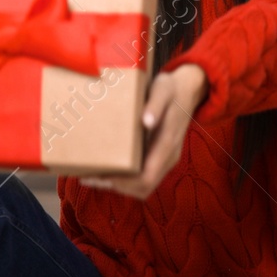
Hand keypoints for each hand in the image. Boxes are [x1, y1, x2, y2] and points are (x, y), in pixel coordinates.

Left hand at [79, 64, 207, 199]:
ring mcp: (165, 159)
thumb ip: (156, 104)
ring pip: (143, 186)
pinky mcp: (159, 157)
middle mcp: (168, 157)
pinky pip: (143, 176)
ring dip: (119, 185)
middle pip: (143, 187)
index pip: (147, 177)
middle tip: (89, 177)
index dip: (124, 183)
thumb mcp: (163, 89)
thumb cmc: (171, 88)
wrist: (188, 90)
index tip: (102, 176)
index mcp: (168, 143)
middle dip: (116, 186)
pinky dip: (124, 178)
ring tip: (92, 175)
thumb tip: (146, 122)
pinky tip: (107, 167)